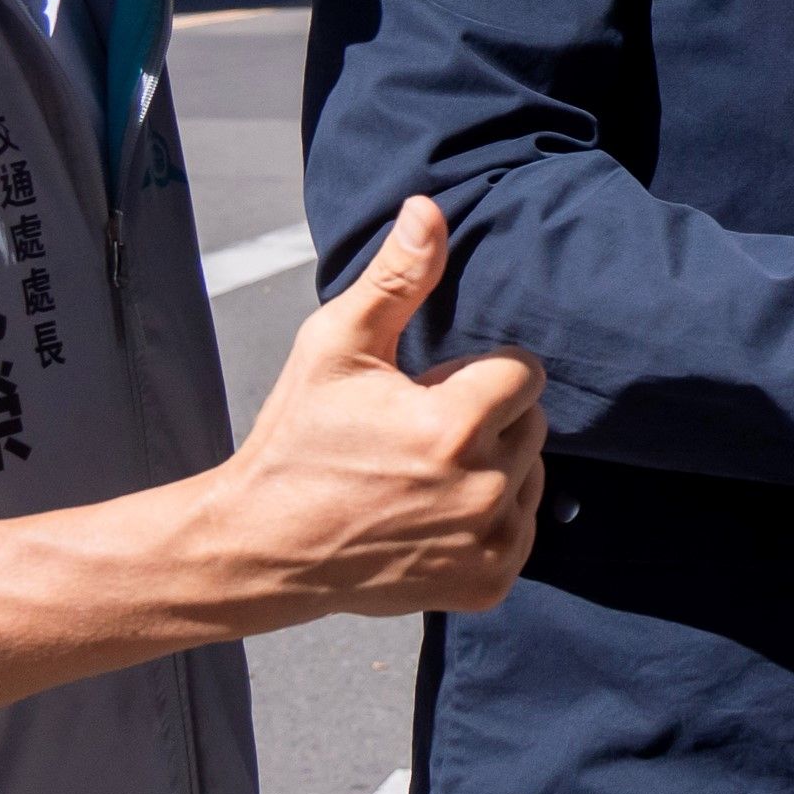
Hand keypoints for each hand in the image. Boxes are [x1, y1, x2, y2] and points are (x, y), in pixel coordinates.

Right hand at [216, 197, 547, 618]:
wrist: (261, 546)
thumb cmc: (297, 439)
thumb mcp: (336, 346)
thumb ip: (396, 277)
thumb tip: (429, 208)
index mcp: (454, 426)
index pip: (523, 372)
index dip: (476, 373)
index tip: (429, 388)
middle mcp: (482, 489)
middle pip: (531, 422)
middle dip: (486, 418)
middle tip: (416, 433)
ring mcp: (486, 542)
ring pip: (532, 475)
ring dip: (494, 466)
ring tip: (422, 474)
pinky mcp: (486, 584)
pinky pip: (522, 529)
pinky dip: (491, 519)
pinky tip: (433, 514)